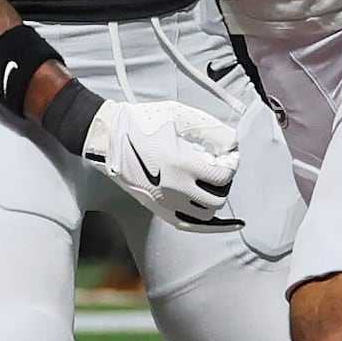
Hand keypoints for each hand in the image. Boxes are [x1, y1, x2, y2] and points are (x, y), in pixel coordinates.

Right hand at [81, 97, 240, 227]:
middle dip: (224, 184)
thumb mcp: (178, 115)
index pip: (222, 176)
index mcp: (181, 164)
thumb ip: (211, 128)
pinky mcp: (157, 209)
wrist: (108, 138)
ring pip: (206, 215)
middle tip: (220, 169)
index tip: (229, 157)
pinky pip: (189, 225)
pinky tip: (222, 222)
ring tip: (211, 185)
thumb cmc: (141, 123)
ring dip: (214, 200)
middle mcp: (174, 189)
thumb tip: (233, 144)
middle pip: (217, 198)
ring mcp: (165, 203)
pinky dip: (206, 224)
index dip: (232, 165)